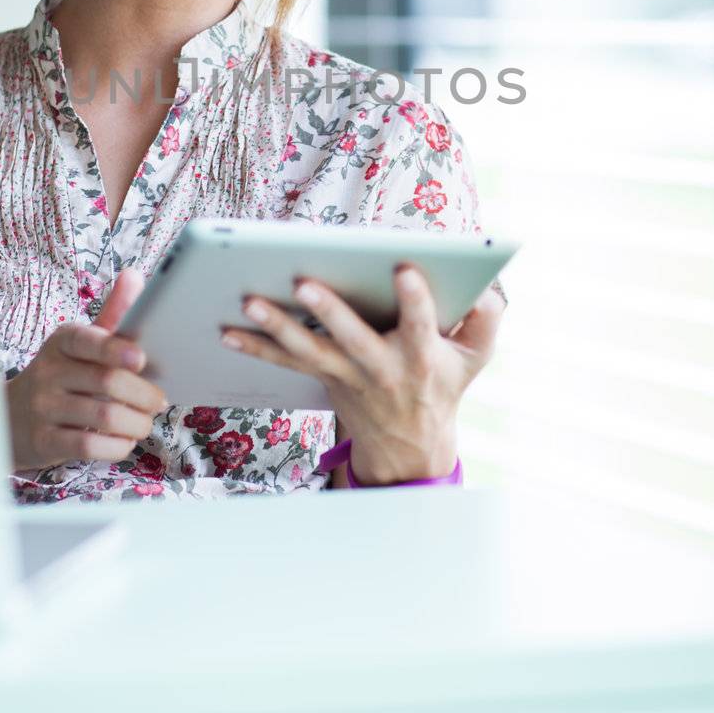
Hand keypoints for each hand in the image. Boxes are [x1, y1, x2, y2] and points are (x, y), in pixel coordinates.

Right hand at [5, 268, 167, 470]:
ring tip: (145, 423)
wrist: (7, 417)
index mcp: (62, 342)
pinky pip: (89, 446)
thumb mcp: (80, 344)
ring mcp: (43, 408)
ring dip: (136, 424)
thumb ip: (112, 315)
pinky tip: (123, 441)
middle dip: (144, 395)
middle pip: (107, 382)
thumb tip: (135, 275)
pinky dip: (117, 446)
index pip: (87, 340)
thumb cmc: (59, 376)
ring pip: (103, 417)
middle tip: (158, 401)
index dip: (115, 349)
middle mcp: (49, 372)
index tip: (141, 358)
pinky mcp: (43, 441)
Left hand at [222, 266, 505, 483]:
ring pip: (309, 350)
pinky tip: (228, 331)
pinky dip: (255, 347)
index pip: (422, 325)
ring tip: (249, 301)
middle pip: (352, 338)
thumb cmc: (442, 383)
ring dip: (277, 327)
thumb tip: (485, 288)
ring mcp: (347, 375)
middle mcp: (381, 367)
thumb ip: (485, 320)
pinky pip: (285, 363)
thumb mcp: (476, 358)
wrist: (409, 444)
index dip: (415, 299)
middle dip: (328, 310)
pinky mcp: (322, 377)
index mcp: (421, 356)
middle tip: (303, 282)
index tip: (404, 269)